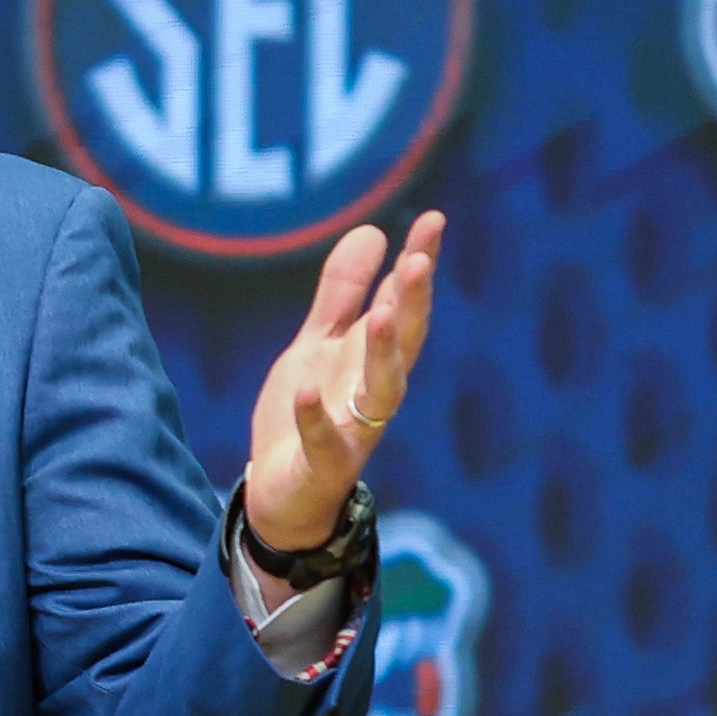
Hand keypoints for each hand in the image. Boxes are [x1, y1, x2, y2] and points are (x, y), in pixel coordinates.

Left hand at [243, 212, 443, 552]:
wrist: (283, 495)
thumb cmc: (308, 415)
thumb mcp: (318, 344)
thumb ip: (343, 293)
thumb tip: (373, 232)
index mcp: (372, 358)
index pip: (402, 305)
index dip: (419, 264)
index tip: (434, 220)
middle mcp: (373, 391)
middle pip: (403, 343)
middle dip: (412, 303)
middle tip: (419, 260)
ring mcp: (355, 430)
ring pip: (380, 391)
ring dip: (383, 354)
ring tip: (381, 315)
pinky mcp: (324, 465)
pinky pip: (324, 441)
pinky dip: (316, 418)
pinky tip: (305, 391)